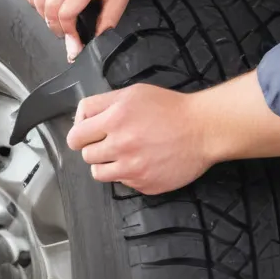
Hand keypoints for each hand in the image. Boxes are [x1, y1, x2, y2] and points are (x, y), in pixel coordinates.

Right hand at [22, 0, 144, 59]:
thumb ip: (106, 22)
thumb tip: (87, 47)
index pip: (66, 11)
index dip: (68, 32)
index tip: (76, 41)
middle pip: (48, 5)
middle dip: (55, 25)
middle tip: (67, 31)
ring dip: (44, 13)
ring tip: (58, 17)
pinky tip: (47, 1)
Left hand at [66, 71, 279, 193]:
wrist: (204, 129)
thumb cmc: (170, 108)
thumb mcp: (132, 94)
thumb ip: (100, 105)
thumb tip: (79, 120)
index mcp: (114, 119)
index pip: (75, 136)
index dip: (79, 135)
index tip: (87, 135)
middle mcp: (120, 146)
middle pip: (86, 155)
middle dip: (95, 148)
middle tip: (112, 141)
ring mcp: (132, 169)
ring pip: (99, 174)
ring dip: (106, 164)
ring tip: (124, 154)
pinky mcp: (144, 184)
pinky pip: (123, 183)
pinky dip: (128, 174)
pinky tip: (143, 162)